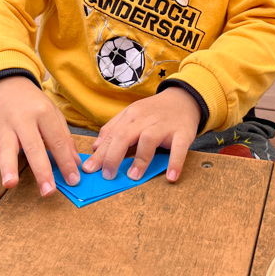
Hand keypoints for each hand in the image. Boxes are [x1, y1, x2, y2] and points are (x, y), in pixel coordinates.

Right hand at [0, 76, 80, 196]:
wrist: (7, 85)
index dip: (66, 161)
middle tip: (48, 191)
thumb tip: (76, 163)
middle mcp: (23, 120)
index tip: (73, 180)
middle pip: (33, 146)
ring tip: (11, 184)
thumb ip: (65, 138)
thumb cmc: (34, 104)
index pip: (57, 140)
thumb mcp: (54, 114)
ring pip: (6, 149)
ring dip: (8, 168)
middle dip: (41, 171)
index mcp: (43, 113)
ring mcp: (5, 128)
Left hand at [82, 88, 200, 183]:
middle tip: (107, 175)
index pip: (112, 135)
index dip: (100, 153)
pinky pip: (179, 148)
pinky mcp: (183, 133)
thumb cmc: (155, 111)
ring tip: (133, 176)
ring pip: (148, 139)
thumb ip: (113, 128)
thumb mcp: (132, 114)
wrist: (184, 98)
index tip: (89, 169)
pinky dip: (175, 162)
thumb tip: (96, 146)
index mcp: (131, 115)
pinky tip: (171, 176)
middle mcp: (145, 119)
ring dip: (140, 159)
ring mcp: (164, 126)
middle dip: (113, 156)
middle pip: (125, 135)